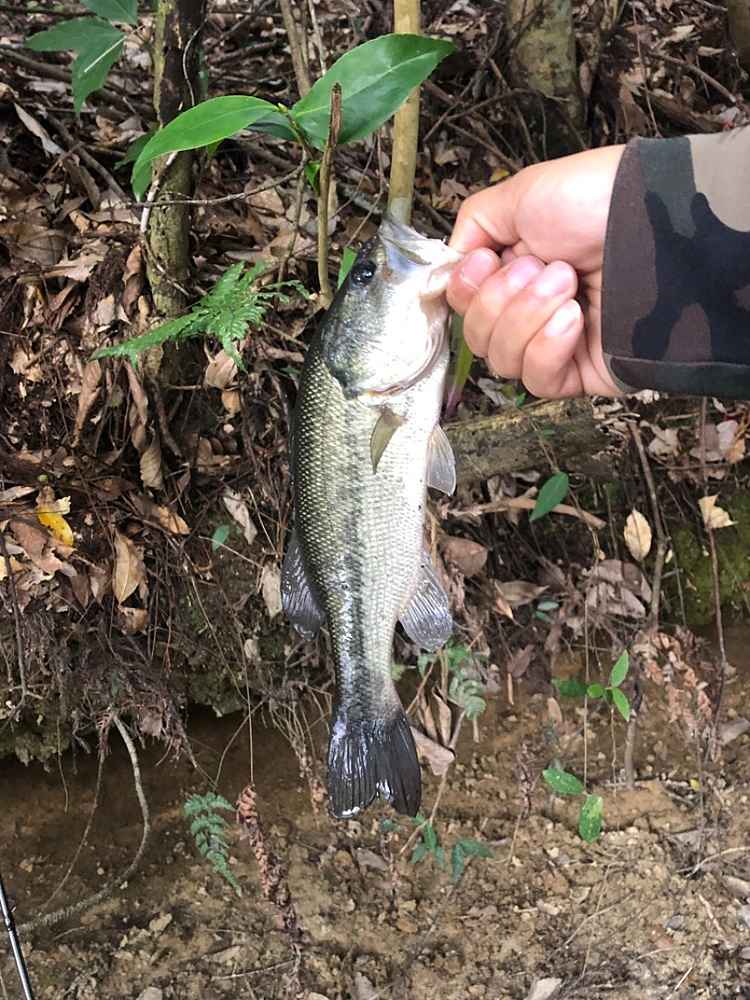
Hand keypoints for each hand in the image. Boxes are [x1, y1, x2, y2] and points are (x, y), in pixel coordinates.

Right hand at [447, 146, 625, 397]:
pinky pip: (538, 380)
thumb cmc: (593, 202)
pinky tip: (573, 318)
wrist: (655, 227)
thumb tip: (453, 263)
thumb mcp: (519, 195)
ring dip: (526, 318)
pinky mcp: (580, 373)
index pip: (464, 305)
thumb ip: (474, 225)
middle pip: (478, 337)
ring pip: (502, 361)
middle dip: (500, 301)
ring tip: (567, 284)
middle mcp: (529, 310)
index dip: (465, 289)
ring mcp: (554, 344)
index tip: (485, 262)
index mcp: (513, 271)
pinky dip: (547, 348)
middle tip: (543, 267)